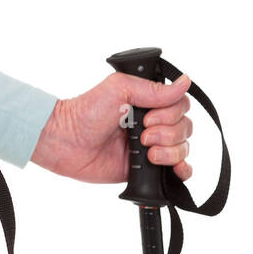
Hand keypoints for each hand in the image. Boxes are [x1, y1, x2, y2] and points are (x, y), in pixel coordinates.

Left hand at [30, 71, 193, 185]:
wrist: (67, 142)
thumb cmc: (86, 112)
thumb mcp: (118, 89)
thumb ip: (153, 89)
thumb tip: (184, 83)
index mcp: (146, 102)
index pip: (180, 105)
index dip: (170, 113)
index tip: (147, 117)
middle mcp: (153, 122)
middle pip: (185, 127)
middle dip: (166, 133)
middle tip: (141, 134)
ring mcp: (152, 146)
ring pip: (184, 148)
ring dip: (169, 151)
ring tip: (145, 151)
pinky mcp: (149, 168)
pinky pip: (180, 171)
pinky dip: (182, 170)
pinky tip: (171, 168)